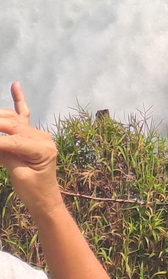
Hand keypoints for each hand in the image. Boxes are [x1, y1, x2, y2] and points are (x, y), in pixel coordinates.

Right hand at [0, 82, 62, 218]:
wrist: (45, 198)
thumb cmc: (33, 191)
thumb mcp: (18, 174)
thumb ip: (6, 155)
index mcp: (43, 149)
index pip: (12, 141)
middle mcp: (43, 137)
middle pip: (11, 125)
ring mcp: (38, 134)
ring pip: (13, 119)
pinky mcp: (33, 135)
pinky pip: (24, 115)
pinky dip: (19, 100)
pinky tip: (15, 85)